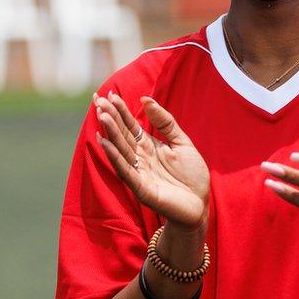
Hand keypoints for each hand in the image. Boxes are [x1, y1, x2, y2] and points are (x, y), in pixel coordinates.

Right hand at [94, 92, 209, 233]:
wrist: (201, 205)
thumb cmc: (192, 176)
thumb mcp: (182, 142)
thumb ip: (165, 122)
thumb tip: (145, 100)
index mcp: (148, 147)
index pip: (130, 125)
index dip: (120, 110)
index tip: (109, 93)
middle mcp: (139, 158)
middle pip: (122, 135)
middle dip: (110, 117)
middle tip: (98, 100)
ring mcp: (138, 173)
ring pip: (121, 150)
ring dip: (110, 133)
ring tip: (101, 115)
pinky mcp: (141, 189)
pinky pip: (126, 171)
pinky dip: (115, 157)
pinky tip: (105, 143)